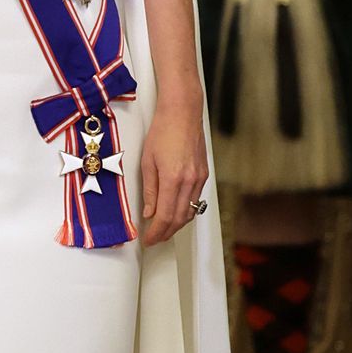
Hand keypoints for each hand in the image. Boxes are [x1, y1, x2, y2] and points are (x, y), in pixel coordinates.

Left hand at [140, 94, 208, 244]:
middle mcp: (189, 181)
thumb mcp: (147, 161)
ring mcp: (199, 178)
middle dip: (166, 233)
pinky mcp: (204, 174)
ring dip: (176, 225)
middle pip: (179, 219)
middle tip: (154, 239)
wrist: (183, 113)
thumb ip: (149, 190)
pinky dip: (185, 211)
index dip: (156, 232)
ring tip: (163, 230)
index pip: (165, 216)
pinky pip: (195, 200)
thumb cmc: (163, 131)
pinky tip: (176, 213)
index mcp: (173, 178)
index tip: (149, 239)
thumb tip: (149, 212)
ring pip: (190, 212)